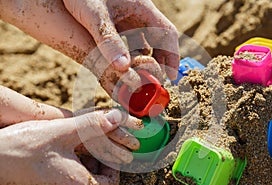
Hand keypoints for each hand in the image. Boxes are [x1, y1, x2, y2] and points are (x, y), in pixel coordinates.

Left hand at [0, 0, 178, 87]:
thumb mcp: (95, 15)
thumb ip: (108, 40)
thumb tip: (123, 68)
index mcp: (143, 9)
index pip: (168, 34)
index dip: (173, 57)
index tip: (172, 77)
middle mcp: (140, 15)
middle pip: (160, 41)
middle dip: (161, 63)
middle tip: (155, 83)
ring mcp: (129, 20)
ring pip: (144, 44)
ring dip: (145, 62)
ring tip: (141, 80)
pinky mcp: (118, 24)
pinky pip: (130, 43)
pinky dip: (131, 57)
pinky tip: (124, 68)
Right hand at [0, 109, 141, 184]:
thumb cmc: (21, 149)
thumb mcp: (61, 132)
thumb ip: (92, 126)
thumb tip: (117, 118)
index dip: (114, 168)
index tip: (106, 152)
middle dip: (98, 166)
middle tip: (92, 148)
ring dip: (84, 168)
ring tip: (74, 148)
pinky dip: (69, 172)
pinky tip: (58, 155)